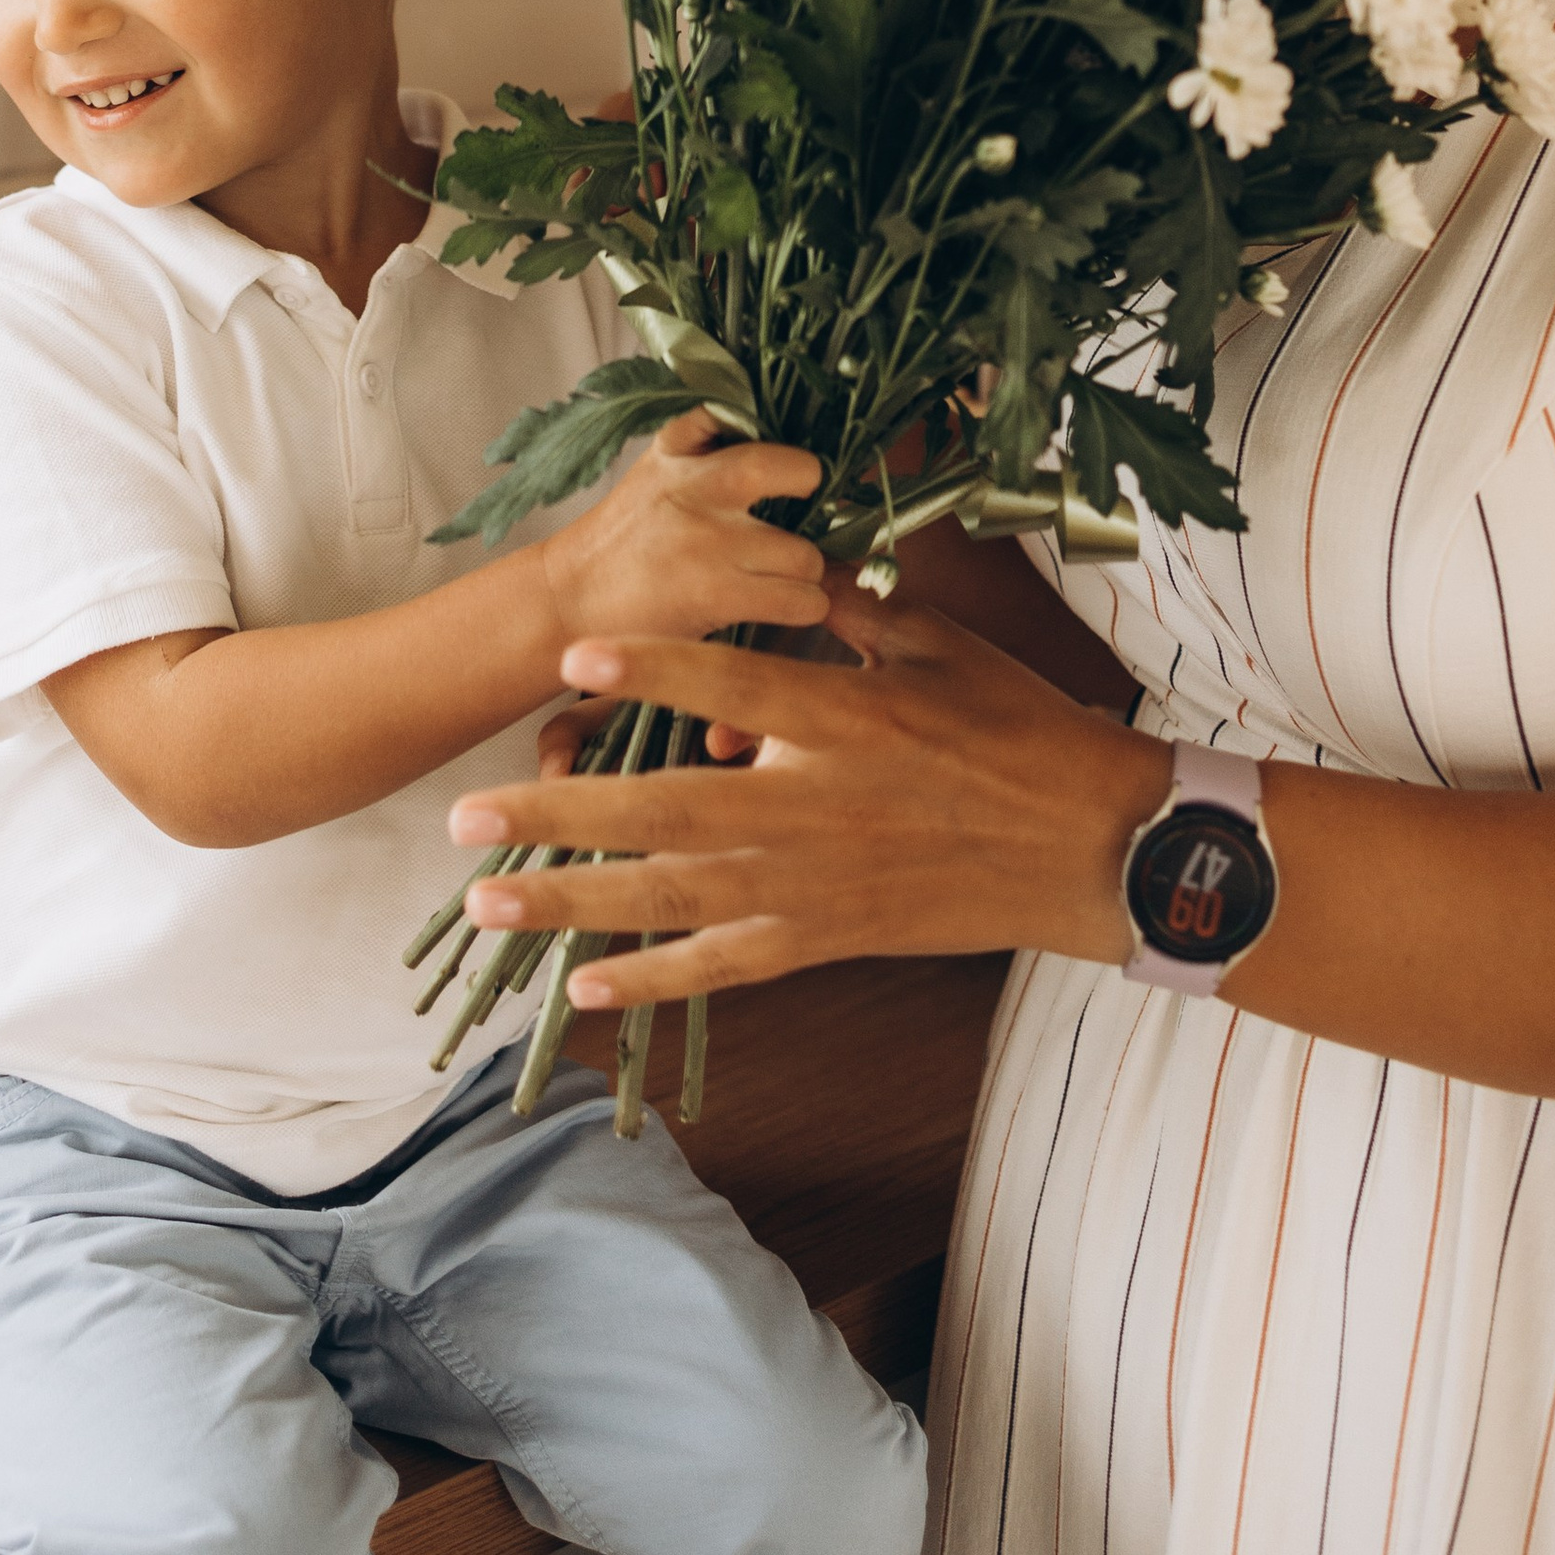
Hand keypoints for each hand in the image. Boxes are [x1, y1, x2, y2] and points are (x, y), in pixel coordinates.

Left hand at [453, 571, 1166, 1007]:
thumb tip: (780, 565)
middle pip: (665, 811)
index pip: (731, 689)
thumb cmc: (1019, 730)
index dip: (650, 674)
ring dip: (571, 902)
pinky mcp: (827, 938)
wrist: (1092, 848)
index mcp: (846, 717)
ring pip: (673, 898)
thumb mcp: (939, 646)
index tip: (571, 659)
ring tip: (482, 900)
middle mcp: (816, 806)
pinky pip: (726, 967)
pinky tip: (582, 989)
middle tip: (462, 817)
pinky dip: (653, 980)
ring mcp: (816, 884)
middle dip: (557, 815)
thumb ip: (848, 610)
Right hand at [535, 408, 826, 668]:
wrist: (569, 603)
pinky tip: (778, 604)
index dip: (772, 428)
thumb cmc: (623, 542)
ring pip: (807, 554)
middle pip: (798, 470)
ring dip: (804, 572)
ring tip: (780, 576)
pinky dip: (801, 607)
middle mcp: (698, 485)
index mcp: (680, 448)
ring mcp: (710, 540)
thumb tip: (777, 431)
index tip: (784, 458)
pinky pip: (801, 599)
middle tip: (804, 511)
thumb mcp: (655, 472)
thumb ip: (705, 443)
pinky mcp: (718, 593)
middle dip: (811, 493)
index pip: (742, 409)